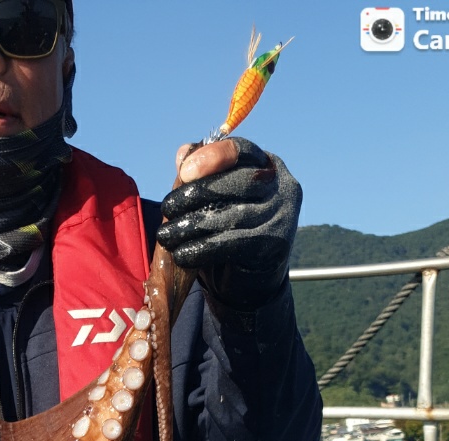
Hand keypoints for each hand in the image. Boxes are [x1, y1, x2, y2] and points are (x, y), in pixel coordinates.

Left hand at [156, 137, 301, 309]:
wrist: (250, 282)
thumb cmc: (229, 233)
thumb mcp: (216, 201)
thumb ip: (202, 176)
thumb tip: (182, 153)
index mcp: (269, 166)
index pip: (243, 151)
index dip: (214, 156)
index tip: (185, 171)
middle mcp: (282, 187)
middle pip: (237, 181)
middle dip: (196, 194)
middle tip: (166, 209)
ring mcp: (283, 216)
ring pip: (231, 215)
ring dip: (191, 226)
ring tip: (166, 235)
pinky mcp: (274, 246)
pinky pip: (232, 244)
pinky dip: (202, 249)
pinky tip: (182, 254)